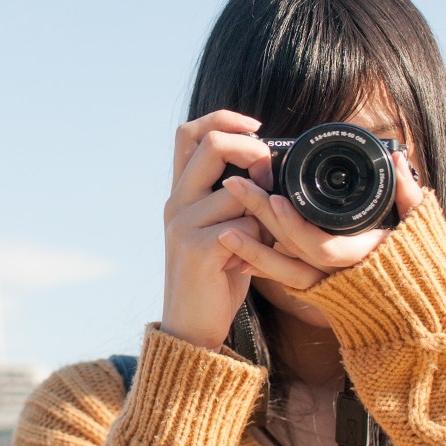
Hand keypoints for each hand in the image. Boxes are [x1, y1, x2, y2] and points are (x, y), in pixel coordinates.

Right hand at [161, 110, 273, 349]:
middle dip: (252, 150)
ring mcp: (183, 224)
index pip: (190, 132)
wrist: (191, 327)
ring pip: (240, 191)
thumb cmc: (216, 276)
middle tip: (270, 171)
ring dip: (265, 211)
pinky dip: (260, 240)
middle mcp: (176, 202)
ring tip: (264, 239)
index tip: (257, 126)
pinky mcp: (198, 249)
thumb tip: (270, 165)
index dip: (224, 119)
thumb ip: (234, 197)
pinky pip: (245, 225)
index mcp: (180, 192)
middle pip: (212, 145)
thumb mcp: (220, 228)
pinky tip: (250, 262)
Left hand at [216, 149, 424, 289]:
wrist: (424, 315)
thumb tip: (397, 159)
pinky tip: (239, 248)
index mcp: (363, 260)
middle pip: (292, 250)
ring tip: (224, 224)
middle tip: (234, 185)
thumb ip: (409, 195)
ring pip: (283, 271)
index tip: (274, 196)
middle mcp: (341, 278)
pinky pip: (286, 279)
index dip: (294, 223)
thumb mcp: (421, 228)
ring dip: (252, 247)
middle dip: (261, 218)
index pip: (320, 245)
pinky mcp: (319, 293)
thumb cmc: (427, 269)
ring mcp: (329, 288)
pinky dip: (263, 265)